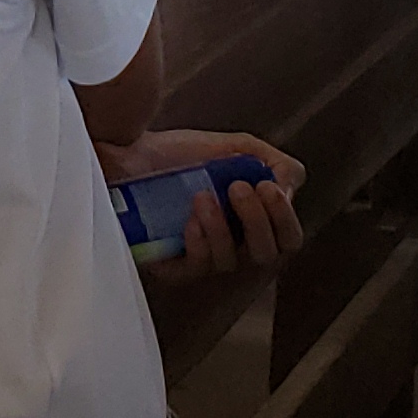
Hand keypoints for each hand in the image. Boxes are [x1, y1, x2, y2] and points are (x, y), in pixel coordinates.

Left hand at [96, 130, 305, 280]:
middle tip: (239, 188)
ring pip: (232, 262)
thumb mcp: (233, 148)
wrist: (128, 152)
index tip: (266, 186)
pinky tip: (190, 221)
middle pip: (268, 256)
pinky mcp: (173, 267)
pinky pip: (197, 269)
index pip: (286, 238)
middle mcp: (233, 245)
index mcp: (251, 221)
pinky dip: (200, 244)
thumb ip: (271, 160)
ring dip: (223, 228)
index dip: (284, 217)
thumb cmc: (179, 155)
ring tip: (203, 196)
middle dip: (258, 221)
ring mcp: (203, 259)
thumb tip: (288, 186)